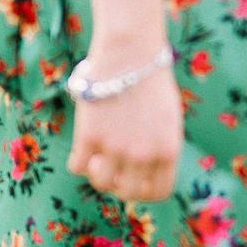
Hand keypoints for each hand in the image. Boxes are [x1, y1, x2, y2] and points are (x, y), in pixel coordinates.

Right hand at [67, 64, 182, 200]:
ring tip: (97, 158)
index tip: (135, 180)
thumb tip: (146, 172)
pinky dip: (77, 161)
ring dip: (97, 174)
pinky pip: (77, 166)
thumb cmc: (150, 82)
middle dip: (118, 185)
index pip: (159, 192)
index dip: (144, 191)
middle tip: (112, 169)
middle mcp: (144, 154)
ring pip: (100, 182)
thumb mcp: (169, 119)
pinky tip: (82, 147)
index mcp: (168, 151)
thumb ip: (161, 147)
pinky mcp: (90, 136)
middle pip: (127, 192)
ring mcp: (116, 147)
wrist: (129, 55)